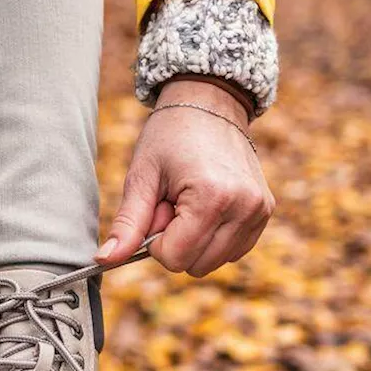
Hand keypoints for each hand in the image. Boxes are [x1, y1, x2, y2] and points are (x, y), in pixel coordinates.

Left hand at [96, 78, 273, 276]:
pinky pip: (233, 251)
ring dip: (196, 240)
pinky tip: (208, 206)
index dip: (156, 240)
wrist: (210, 104)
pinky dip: (214, 238)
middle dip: (177, 241)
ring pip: (215, 262)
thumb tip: (104, 259)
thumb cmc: (169, 137)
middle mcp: (244, 207)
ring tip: (190, 200)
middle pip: (196, 266)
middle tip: (174, 201)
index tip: (158, 207)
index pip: (175, 258)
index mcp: (212, 197)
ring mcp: (259, 211)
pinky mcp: (265, 212)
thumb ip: (127, 223)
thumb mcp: (142, 177)